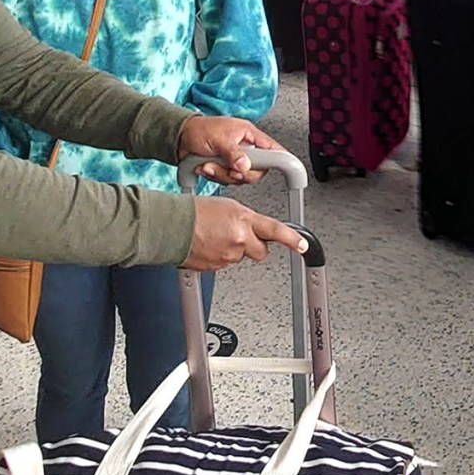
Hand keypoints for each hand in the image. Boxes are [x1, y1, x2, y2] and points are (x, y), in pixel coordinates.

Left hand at [178, 116, 282, 183]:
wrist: (179, 138)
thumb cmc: (199, 129)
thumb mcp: (218, 139)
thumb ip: (233, 153)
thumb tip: (245, 166)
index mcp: (249, 135)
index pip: (273, 149)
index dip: (282, 160)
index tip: (290, 168)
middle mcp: (245, 149)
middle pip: (257, 171)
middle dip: (240, 173)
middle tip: (229, 168)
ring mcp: (235, 160)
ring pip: (240, 178)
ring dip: (222, 174)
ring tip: (210, 164)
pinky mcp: (224, 170)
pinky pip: (227, 181)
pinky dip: (214, 176)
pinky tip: (205, 166)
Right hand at [185, 197, 308, 271]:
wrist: (171, 226)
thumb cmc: (193, 211)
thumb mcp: (227, 206)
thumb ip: (245, 219)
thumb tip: (251, 227)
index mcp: (244, 221)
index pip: (275, 231)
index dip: (292, 239)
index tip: (302, 245)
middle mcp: (239, 240)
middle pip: (260, 252)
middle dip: (255, 246)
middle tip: (240, 236)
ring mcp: (228, 256)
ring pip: (240, 257)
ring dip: (233, 249)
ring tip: (215, 236)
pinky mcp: (216, 268)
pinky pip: (224, 263)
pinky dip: (219, 256)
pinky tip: (208, 245)